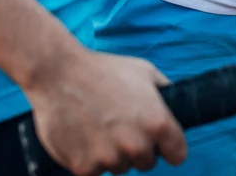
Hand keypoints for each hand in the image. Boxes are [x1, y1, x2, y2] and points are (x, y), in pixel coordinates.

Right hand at [22, 43, 186, 175]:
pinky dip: (89, 158)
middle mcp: (137, 145)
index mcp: (157, 123)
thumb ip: (165, 93)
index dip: (169, 147)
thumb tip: (176, 106)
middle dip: (138, 149)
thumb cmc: (104, 70)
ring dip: (113, 154)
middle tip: (120, 126)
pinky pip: (95, 171)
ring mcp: (110, 159)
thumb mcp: (145, 72)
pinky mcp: (84, 168)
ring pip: (120, 167)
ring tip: (98, 127)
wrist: (58, 74)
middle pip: (146, 162)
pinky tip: (83, 135)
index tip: (160, 143)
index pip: (177, 155)